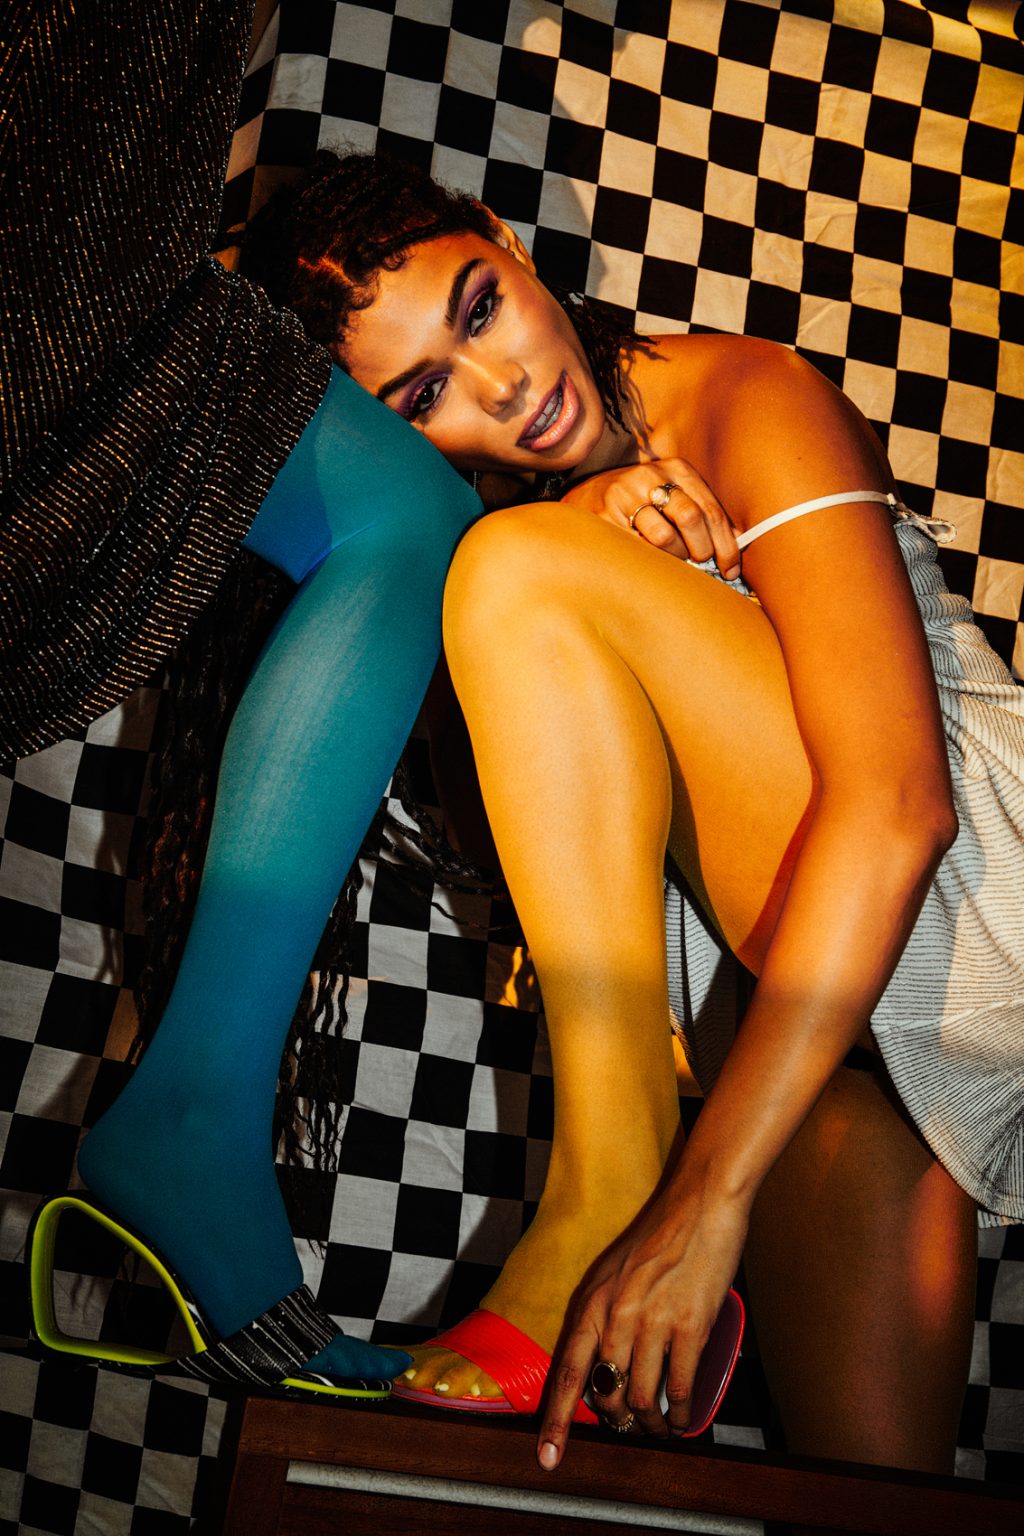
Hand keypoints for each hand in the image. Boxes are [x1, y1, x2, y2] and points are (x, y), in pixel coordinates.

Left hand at [537, 1185, 747, 1466]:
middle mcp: (617, 1315)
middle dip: (617, 1422)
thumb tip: (607, 1363)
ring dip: (651, 1424)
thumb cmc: (661, 1234)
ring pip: (642, 1399)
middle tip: (630, 1428)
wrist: (701, 1202)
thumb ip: (609, 1313)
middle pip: (606, 1395)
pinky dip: (682, 1412)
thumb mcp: (618, 1272)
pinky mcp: (690, 1325)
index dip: (555, 1421)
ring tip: (661, 1429)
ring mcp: (654, 1321)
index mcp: (593, 1301)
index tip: (547, 1457)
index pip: (566, 1373)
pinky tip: (686, 1418)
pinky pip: (680, 1387)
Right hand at [560, 458, 740, 577]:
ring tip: (671, 557)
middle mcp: (650, 475)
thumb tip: (736, 543)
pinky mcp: (604, 515)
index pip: (711, 509)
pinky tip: (650, 558)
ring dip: (674, 556)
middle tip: (700, 562)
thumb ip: (702, 512)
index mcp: (675, 468)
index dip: (726, 544)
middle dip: (702, 549)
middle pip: (691, 518)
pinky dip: (650, 559)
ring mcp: (624, 494)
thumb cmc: (640, 502)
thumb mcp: (673, 495)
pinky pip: (636, 547)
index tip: (731, 569)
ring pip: (663, 536)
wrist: (585, 496)